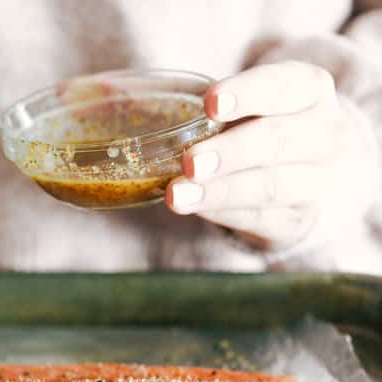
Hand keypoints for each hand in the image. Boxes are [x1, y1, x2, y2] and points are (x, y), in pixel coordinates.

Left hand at [166, 61, 375, 250]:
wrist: (306, 175)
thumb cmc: (263, 126)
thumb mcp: (252, 105)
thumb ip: (214, 106)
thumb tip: (133, 105)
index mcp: (311, 90)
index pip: (285, 85)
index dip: (248, 93)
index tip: (210, 103)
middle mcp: (325, 134)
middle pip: (278, 141)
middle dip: (230, 152)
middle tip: (189, 162)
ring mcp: (317, 182)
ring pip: (269, 186)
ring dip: (219, 192)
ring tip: (177, 195)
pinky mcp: (299, 220)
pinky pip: (261, 219)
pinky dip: (225, 213)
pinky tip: (196, 208)